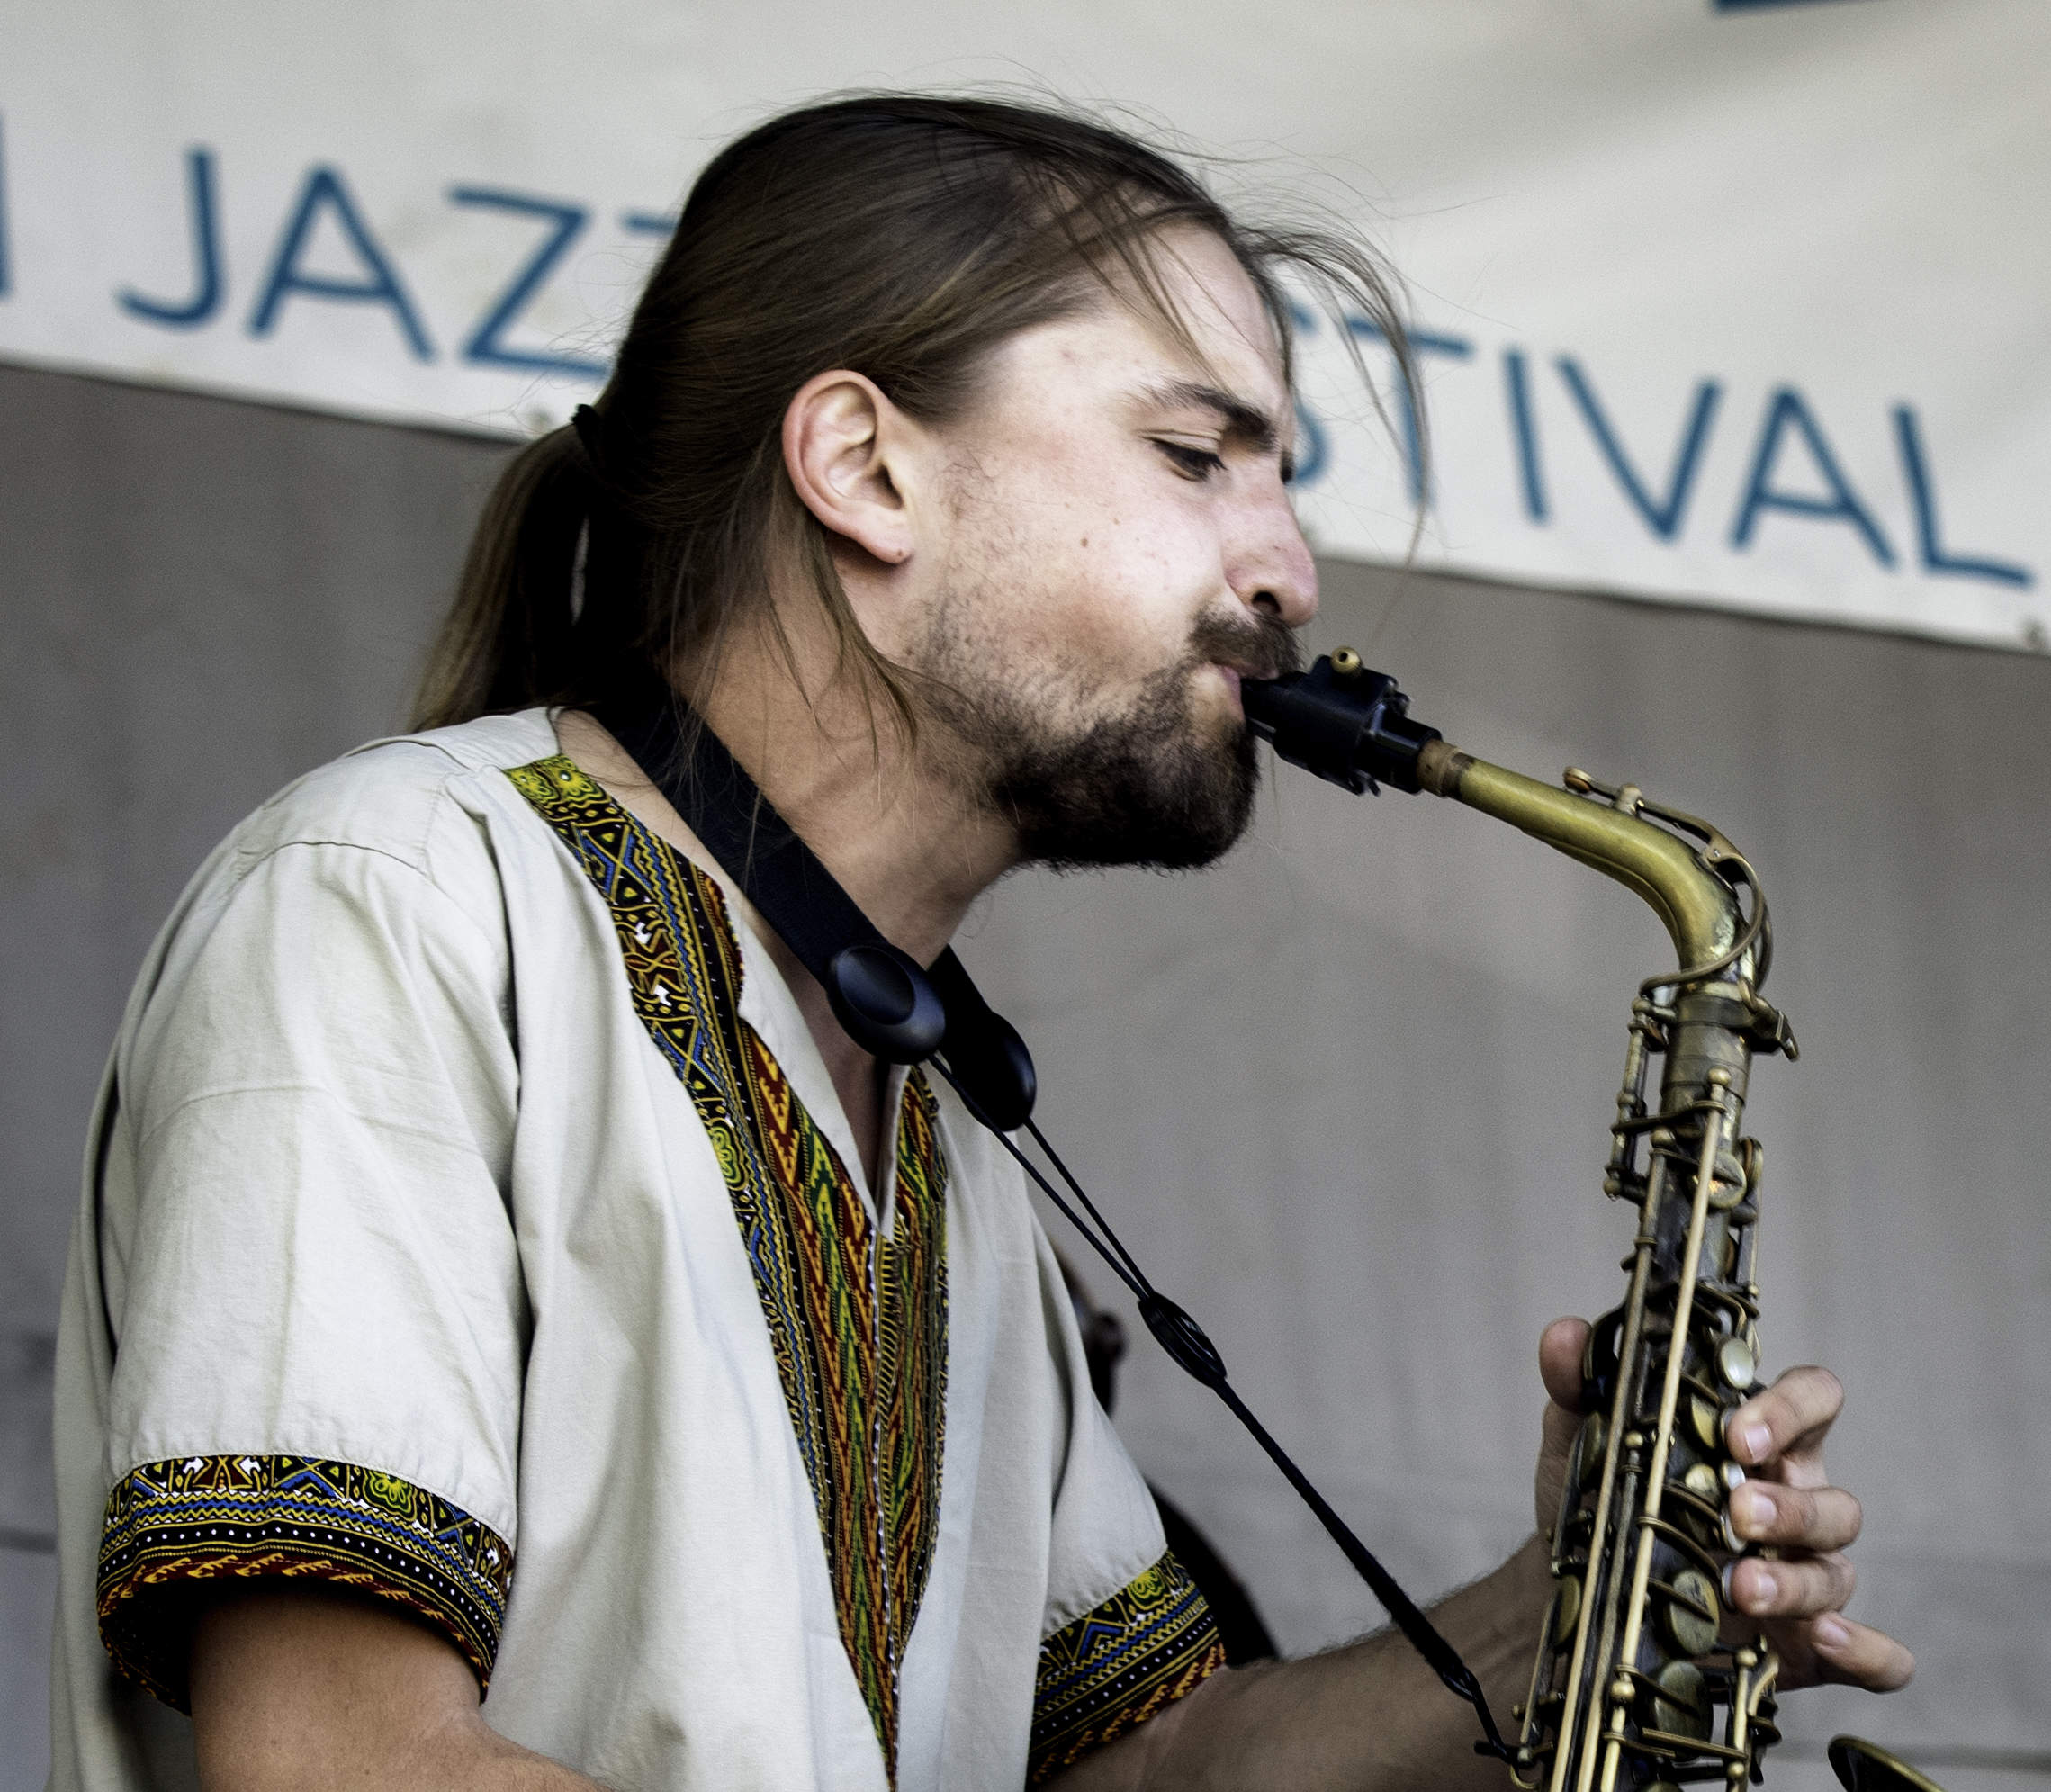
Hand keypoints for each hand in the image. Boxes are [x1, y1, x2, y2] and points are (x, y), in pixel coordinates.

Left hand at [1530, 1319, 1913, 1694]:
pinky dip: (1866, 1651)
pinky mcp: (1810, 1645)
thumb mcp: (1582, 1440)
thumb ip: (1577, 1383)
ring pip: (1837, 1571)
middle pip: (1834, 1498)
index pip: (1812, 1401)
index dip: (1789, 1411)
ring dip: (1796, 1580)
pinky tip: (1825, 1640)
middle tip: (1736, 1515)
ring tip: (1742, 1587)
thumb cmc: (1603, 1501)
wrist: (1581, 1594)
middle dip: (1790, 1507)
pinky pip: (1878, 1656)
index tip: (1737, 1432)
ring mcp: (1807, 1576)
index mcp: (1758, 1445)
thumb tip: (1564, 1334)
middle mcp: (1795, 1504)